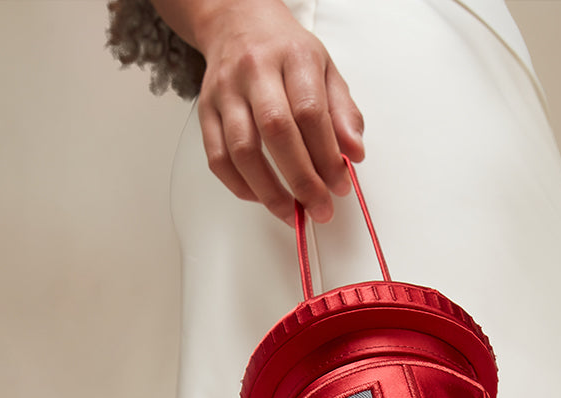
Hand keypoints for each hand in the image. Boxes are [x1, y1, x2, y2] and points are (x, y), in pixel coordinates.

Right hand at [179, 0, 364, 221]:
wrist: (237, 22)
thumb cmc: (286, 52)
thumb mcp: (326, 70)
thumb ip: (344, 113)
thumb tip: (355, 154)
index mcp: (293, 57)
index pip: (310, 112)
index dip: (327, 156)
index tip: (340, 185)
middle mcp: (254, 71)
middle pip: (277, 132)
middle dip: (302, 180)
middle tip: (320, 208)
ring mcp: (225, 91)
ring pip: (242, 150)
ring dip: (269, 191)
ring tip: (291, 213)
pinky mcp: (205, 110)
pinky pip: (217, 158)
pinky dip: (240, 186)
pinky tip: (261, 197)